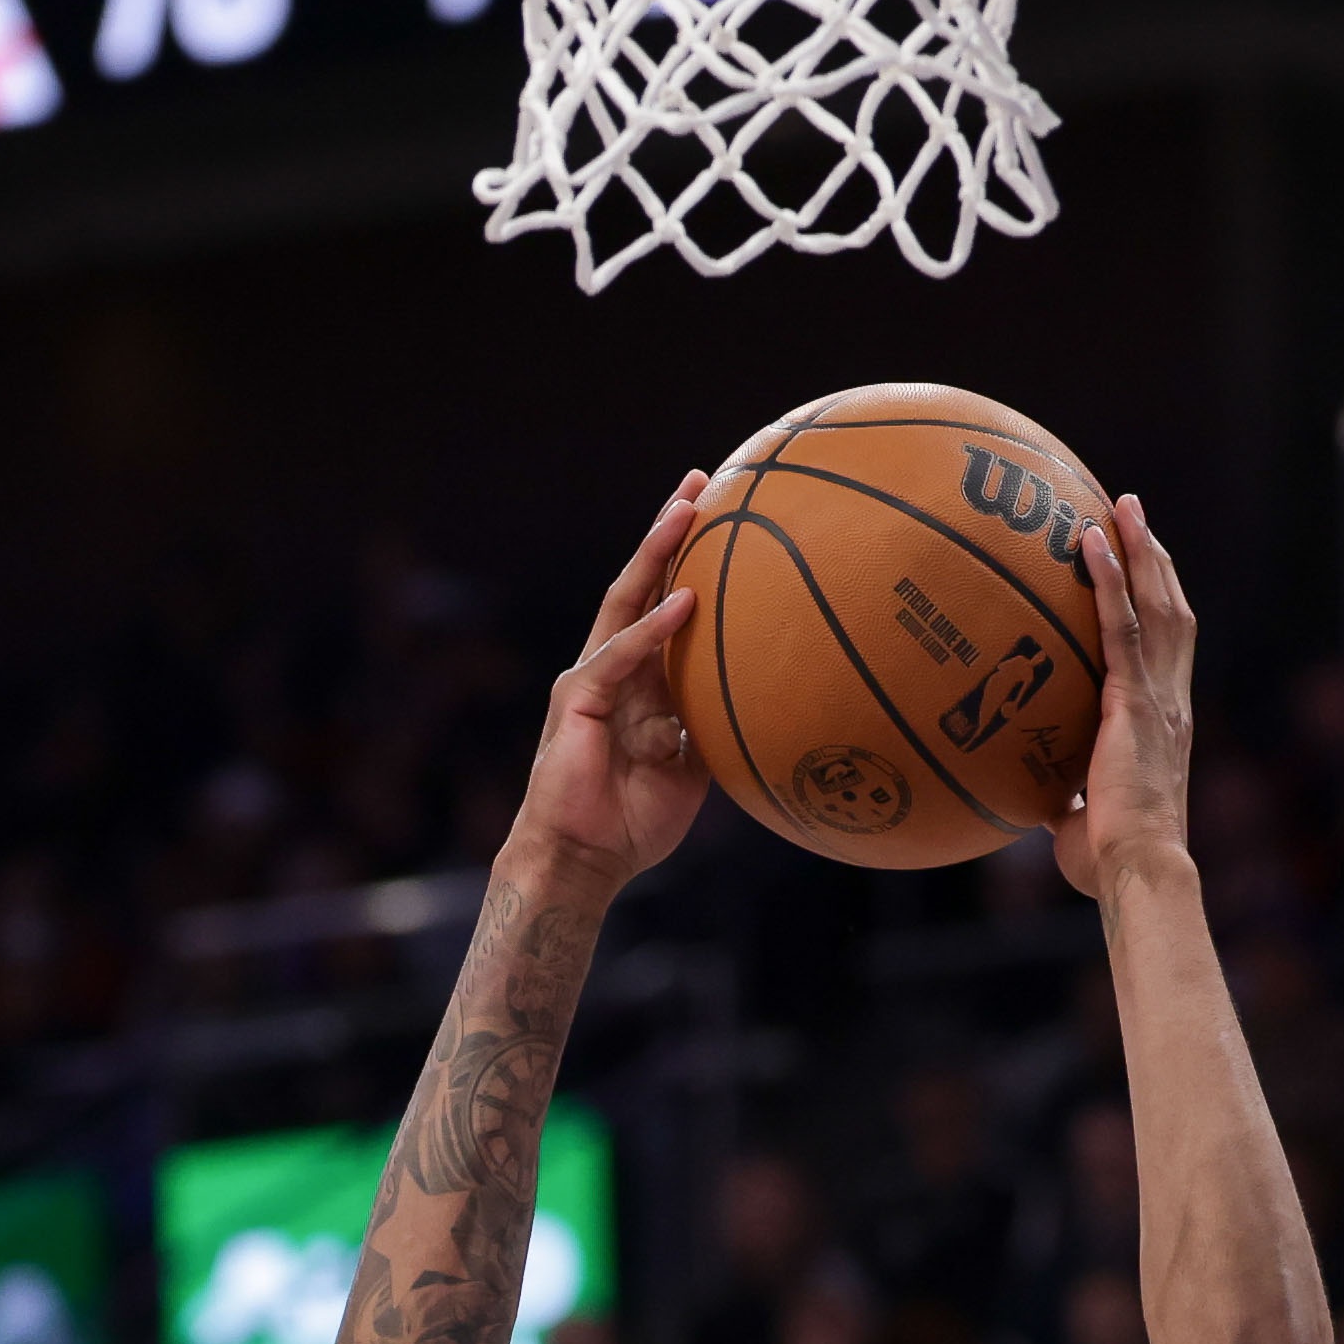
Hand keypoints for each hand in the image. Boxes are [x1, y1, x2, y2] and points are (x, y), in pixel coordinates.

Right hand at [506, 474, 711, 887]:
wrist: (582, 862)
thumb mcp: (691, 770)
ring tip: (689, 509)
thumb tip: (766, 707)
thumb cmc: (633, 823)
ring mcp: (591, 678)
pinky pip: (620, 657)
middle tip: (701, 480)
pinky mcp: (576, 700)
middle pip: (640, 583)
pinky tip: (686, 601)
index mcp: (638, 681)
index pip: (662, 605)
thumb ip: (713, 729)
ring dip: (657, 553)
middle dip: (669, 530)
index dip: (688, 561)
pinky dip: (652, 630)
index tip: (724, 516)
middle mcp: (611, 667)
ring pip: (625, 601)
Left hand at [1054, 492, 1195, 899]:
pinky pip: (1121, 629)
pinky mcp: (1136, 702)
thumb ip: (1065, 795)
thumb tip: (1034, 796)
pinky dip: (1110, 581)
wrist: (1138, 869)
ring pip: (1156, 606)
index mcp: (1165, 723)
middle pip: (1170, 610)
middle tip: (1134, 513)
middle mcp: (1172, 700)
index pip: (1167, 648)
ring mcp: (1157, 697)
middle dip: (1155, 558)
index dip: (1159, 602)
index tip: (1143, 567)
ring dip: (1140, 551)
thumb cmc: (1110, 862)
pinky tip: (1093, 544)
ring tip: (1122, 506)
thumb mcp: (1079, 819)